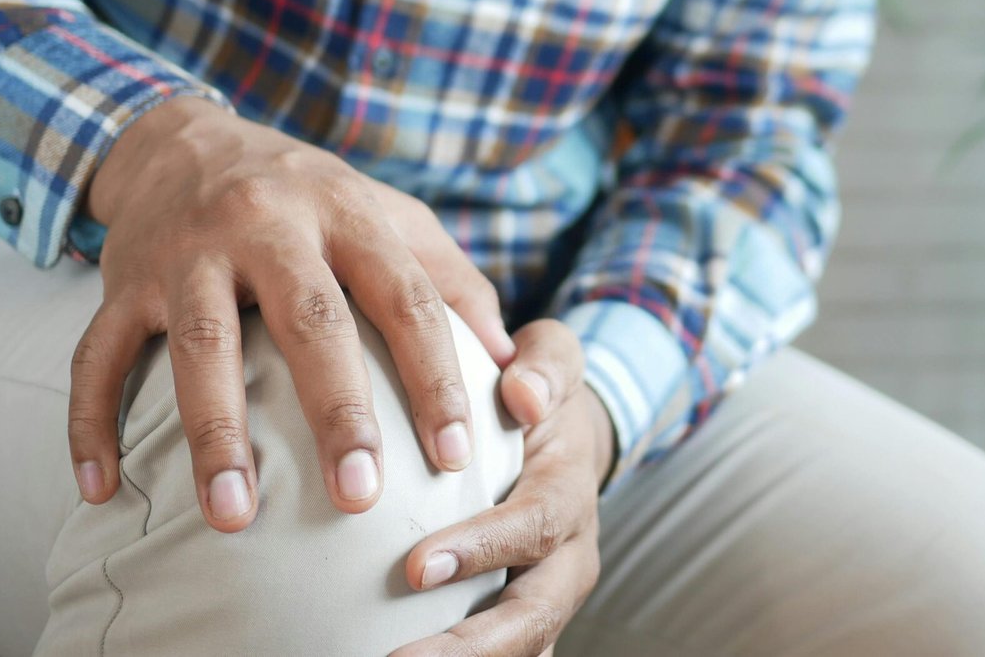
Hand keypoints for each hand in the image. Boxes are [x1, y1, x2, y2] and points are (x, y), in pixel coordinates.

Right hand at [67, 96, 515, 531]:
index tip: (456, 457)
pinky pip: (99, 355)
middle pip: (310, 322)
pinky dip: (90, 422)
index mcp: (346, 214)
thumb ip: (454, 285)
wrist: (186, 140)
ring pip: (200, 346)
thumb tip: (512, 367)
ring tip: (234, 517)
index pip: (404, 299)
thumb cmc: (312, 198)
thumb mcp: (391, 218)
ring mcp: (190, 252)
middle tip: (361, 497)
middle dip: (338, 412)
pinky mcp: (124, 279)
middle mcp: (269, 225)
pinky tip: (100, 490)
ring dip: (216, 436)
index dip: (435, 379)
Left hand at [394, 320, 615, 656]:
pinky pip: (504, 656)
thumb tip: (524, 393)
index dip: (482, 549)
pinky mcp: (524, 619)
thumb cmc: (541, 391)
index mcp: (570, 493)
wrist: (567, 434)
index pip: (534, 527)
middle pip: (533, 616)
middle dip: (471, 648)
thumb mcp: (554, 357)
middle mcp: (568, 558)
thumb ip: (545, 363)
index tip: (414, 567)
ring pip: (523, 649)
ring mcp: (549, 595)